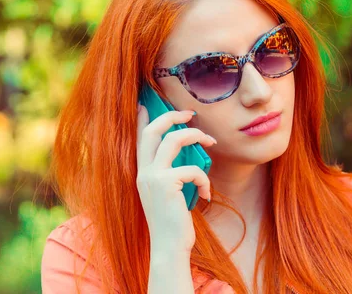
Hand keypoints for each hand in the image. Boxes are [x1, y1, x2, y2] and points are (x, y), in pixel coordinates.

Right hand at [136, 104, 216, 254]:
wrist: (169, 247)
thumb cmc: (173, 222)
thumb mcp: (169, 194)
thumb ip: (172, 174)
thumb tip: (189, 156)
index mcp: (143, 173)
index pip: (140, 139)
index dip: (143, 120)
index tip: (145, 105)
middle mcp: (144, 172)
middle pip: (153, 131)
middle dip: (172, 116)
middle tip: (190, 113)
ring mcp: (153, 176)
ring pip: (173, 140)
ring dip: (196, 136)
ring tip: (211, 142)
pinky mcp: (167, 183)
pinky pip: (193, 169)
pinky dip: (205, 179)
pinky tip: (207, 195)